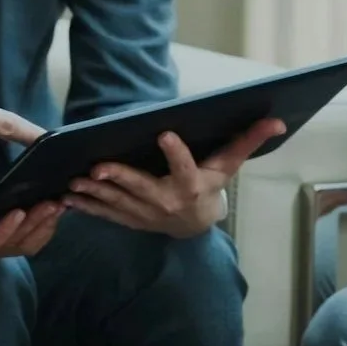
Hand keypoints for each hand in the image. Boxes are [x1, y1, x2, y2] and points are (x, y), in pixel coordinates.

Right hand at [0, 177, 64, 263]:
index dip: (2, 231)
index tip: (18, 211)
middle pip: (11, 244)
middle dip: (33, 224)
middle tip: (52, 203)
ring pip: (24, 244)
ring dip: (44, 225)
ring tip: (59, 203)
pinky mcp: (8, 239)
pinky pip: (31, 240)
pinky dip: (46, 226)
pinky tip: (58, 207)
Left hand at [66, 119, 283, 237]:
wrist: (196, 226)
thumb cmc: (212, 186)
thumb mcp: (230, 165)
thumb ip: (249, 141)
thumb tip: (277, 120)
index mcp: (192, 185)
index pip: (185, 167)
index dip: (176, 152)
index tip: (164, 133)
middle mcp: (167, 202)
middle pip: (142, 189)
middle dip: (120, 178)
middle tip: (99, 166)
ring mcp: (146, 214)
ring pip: (118, 203)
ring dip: (96, 192)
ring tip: (77, 180)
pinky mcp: (130, 220)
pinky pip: (106, 214)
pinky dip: (87, 206)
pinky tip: (69, 196)